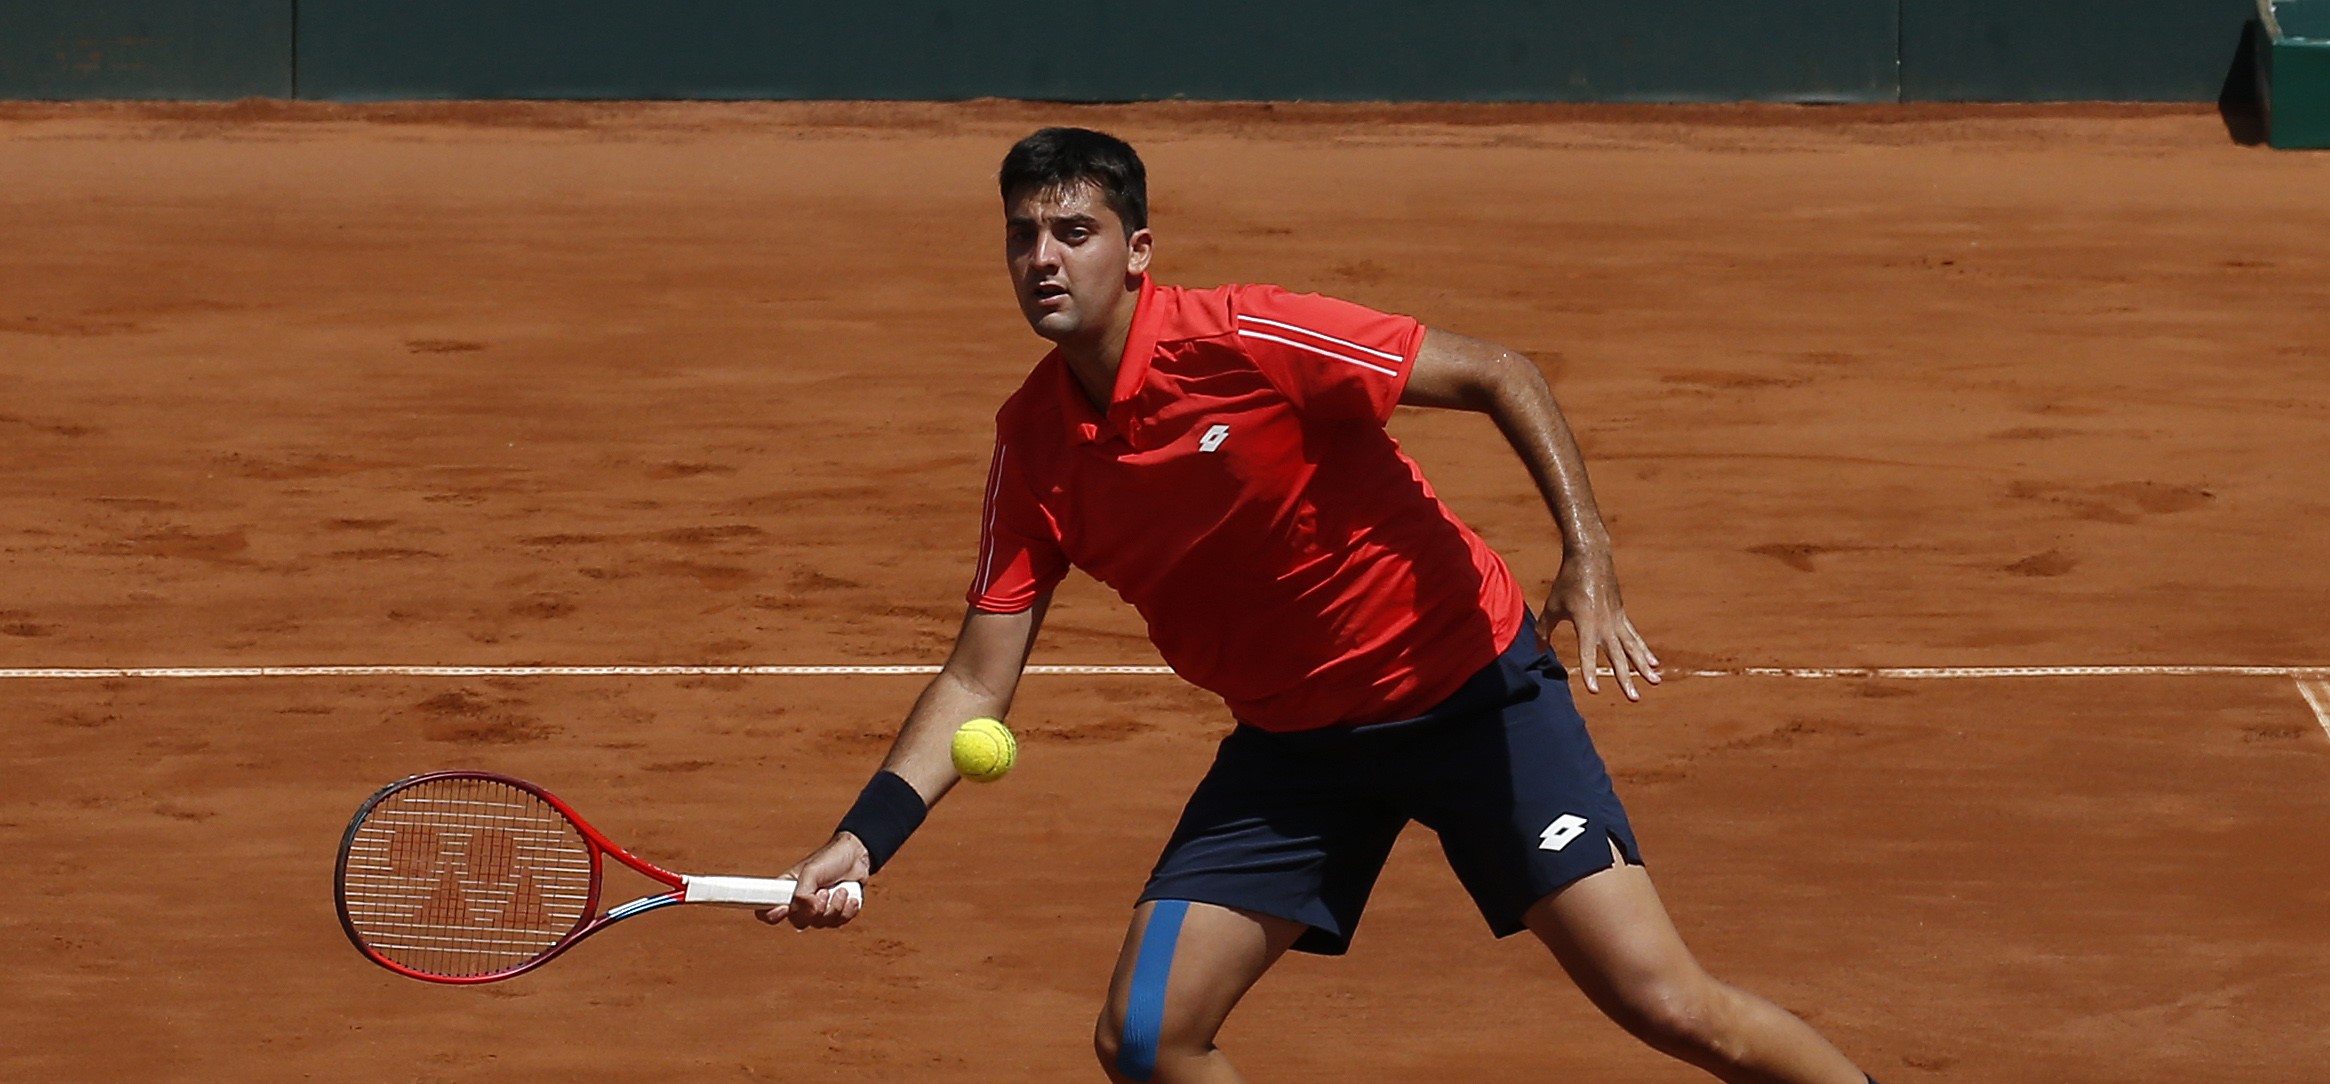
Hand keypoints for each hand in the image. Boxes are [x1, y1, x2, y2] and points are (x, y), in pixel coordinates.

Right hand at [756, 832, 870, 928]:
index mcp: (786, 891)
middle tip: (824, 891)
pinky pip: (837, 924)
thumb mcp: (811, 871)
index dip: (772, 915)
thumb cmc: (829, 860)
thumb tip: (810, 911)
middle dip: (815, 909)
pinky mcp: (835, 914)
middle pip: (798, 922)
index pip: (767, 911)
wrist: (856, 857)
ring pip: (820, 924)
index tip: (785, 908)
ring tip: (841, 889)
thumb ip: (804, 893)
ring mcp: (817, 910)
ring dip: (835, 906)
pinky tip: (850, 896)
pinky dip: (847, 911)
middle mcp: (799, 904)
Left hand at [1541, 550, 1660, 700]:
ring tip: (1655, 683)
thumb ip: (1544, 630)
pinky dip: (1644, 651)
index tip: (1594, 689)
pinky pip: (1635, 637)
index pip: (1587, 652)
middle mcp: (1605, 624)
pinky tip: (1654, 664)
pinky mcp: (1622, 616)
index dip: (1589, 671)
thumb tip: (1538, 651)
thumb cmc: (1568, 582)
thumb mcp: (1552, 606)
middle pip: (1617, 656)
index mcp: (1586, 622)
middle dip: (1625, 678)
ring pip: (1632, 648)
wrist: (1590, 557)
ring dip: (1643, 667)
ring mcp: (1616, 620)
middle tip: (1634, 699)